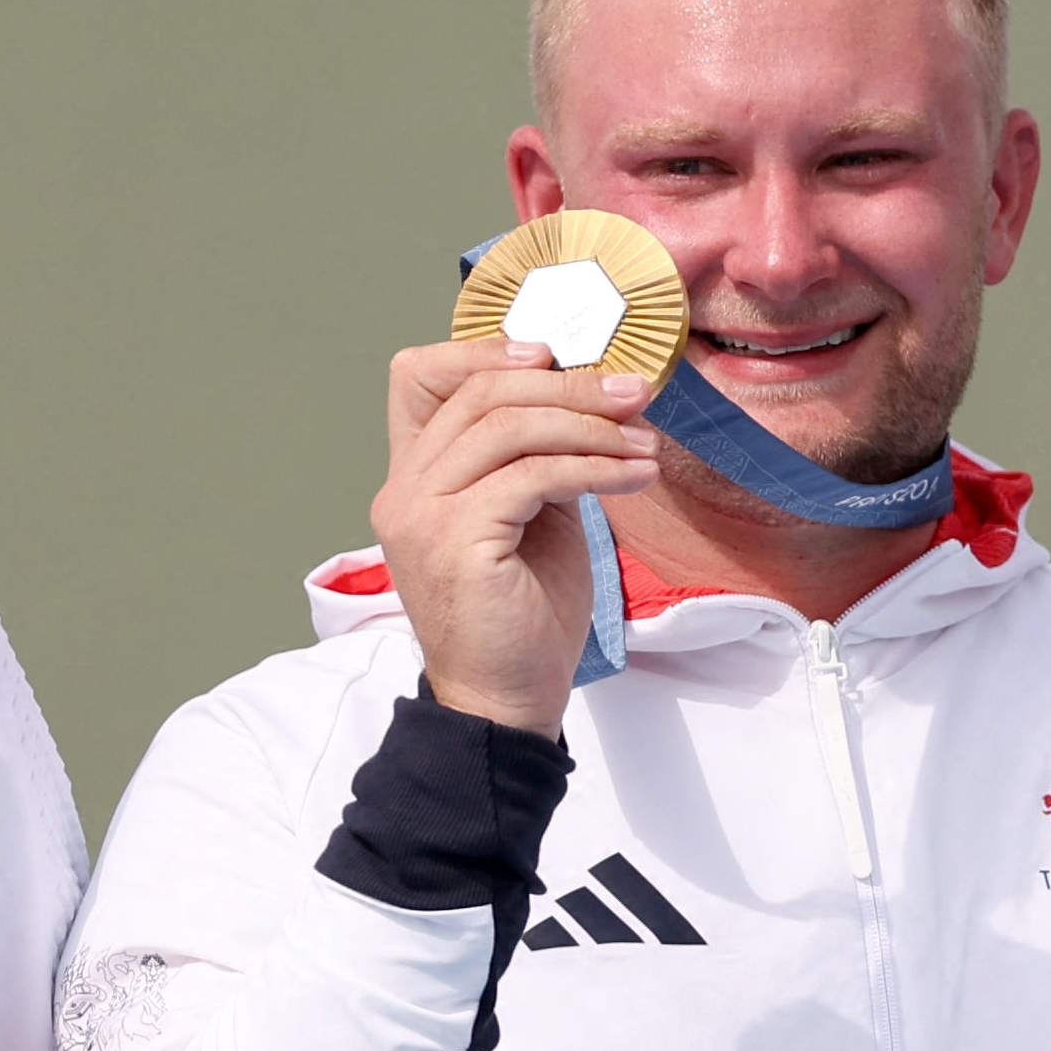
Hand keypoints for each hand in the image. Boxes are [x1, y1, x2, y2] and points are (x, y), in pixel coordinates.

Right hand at [368, 336, 659, 735]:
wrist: (508, 700)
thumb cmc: (525, 614)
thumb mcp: (533, 515)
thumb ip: (538, 456)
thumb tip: (592, 399)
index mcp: (413, 477)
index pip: (419, 377)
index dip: (483, 351)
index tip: (554, 354)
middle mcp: (404, 489)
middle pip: (479, 393)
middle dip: (567, 385)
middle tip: (633, 393)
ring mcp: (422, 513)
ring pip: (508, 426)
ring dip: (591, 425)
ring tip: (645, 442)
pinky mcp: (456, 539)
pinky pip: (533, 475)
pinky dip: (594, 466)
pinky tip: (636, 475)